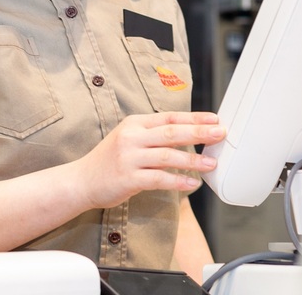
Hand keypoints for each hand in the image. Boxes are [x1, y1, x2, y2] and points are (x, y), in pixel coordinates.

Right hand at [74, 111, 224, 209]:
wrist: (82, 180)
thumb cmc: (110, 161)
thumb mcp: (128, 138)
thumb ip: (153, 135)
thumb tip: (187, 134)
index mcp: (134, 123)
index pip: (170, 117)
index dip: (194, 118)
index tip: (214, 119)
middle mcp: (132, 137)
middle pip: (172, 132)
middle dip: (199, 132)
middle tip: (220, 134)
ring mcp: (129, 157)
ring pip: (168, 155)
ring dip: (193, 159)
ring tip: (211, 163)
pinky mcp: (128, 178)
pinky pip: (159, 178)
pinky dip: (177, 181)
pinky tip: (191, 183)